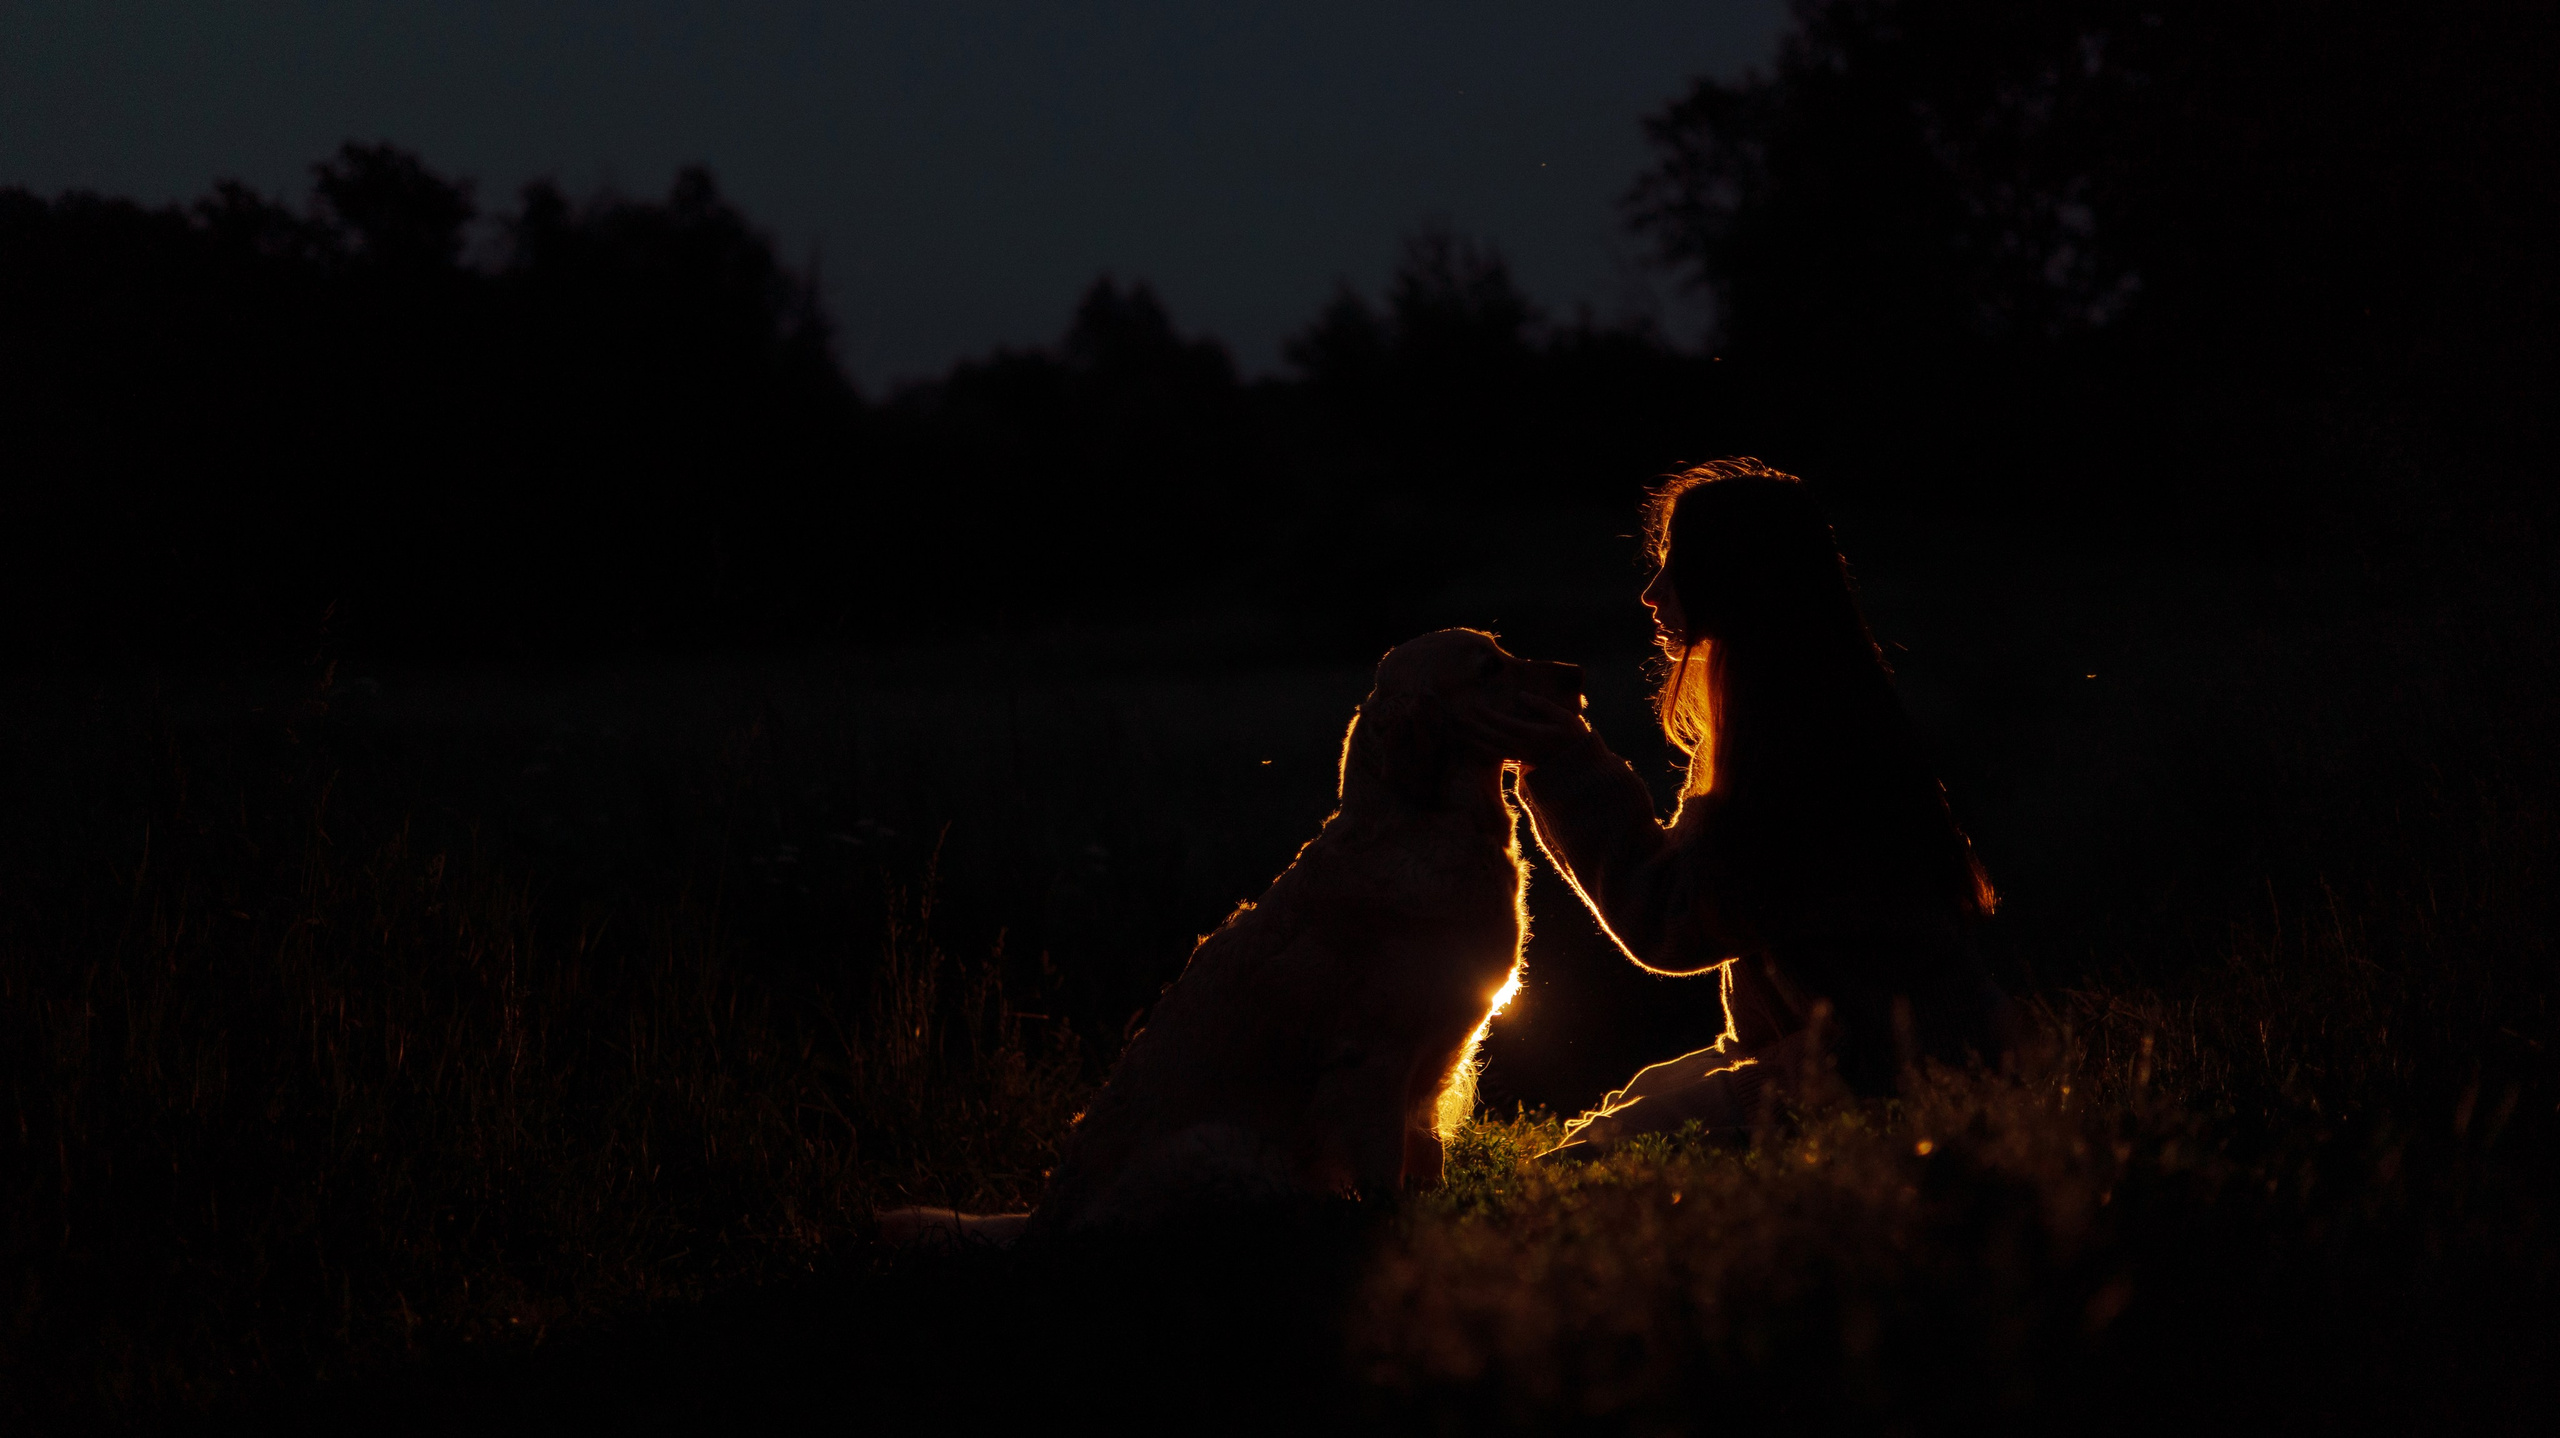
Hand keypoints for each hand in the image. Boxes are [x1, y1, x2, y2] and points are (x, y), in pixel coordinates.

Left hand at [1453, 691, 1590, 767]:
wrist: (1583, 771)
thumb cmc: (1576, 740)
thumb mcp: (1565, 718)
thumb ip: (1543, 706)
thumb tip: (1521, 696)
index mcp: (1535, 736)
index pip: (1506, 725)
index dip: (1489, 716)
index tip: (1473, 706)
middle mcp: (1524, 749)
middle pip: (1493, 739)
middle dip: (1473, 729)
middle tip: (1453, 719)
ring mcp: (1521, 758)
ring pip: (1491, 749)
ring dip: (1472, 741)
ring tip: (1455, 733)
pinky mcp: (1520, 763)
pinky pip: (1496, 756)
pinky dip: (1482, 750)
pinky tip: (1470, 745)